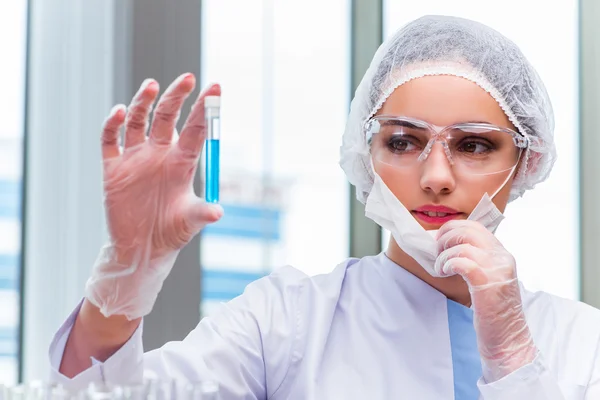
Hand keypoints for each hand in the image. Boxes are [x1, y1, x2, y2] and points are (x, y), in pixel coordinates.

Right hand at [85, 73, 222, 319]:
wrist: (143, 248)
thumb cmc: (172, 233)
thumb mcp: (189, 222)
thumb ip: (201, 213)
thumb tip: (217, 212)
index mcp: (182, 162)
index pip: (195, 128)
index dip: (205, 109)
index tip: (216, 87)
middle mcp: (160, 154)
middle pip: (167, 116)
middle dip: (176, 97)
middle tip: (188, 78)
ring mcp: (136, 158)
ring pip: (139, 120)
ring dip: (144, 102)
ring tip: (151, 85)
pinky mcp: (113, 168)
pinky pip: (110, 140)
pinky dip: (113, 125)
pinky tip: (120, 113)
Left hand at [435, 220, 537, 381]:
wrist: (509, 341)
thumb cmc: (493, 312)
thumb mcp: (487, 279)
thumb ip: (475, 260)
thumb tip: (446, 244)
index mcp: (502, 254)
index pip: (475, 227)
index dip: (453, 228)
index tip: (439, 240)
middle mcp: (502, 258)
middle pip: (468, 230)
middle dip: (446, 237)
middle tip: (437, 252)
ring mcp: (498, 270)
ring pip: (463, 244)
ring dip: (444, 254)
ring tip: (441, 268)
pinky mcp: (488, 284)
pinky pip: (463, 262)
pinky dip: (448, 263)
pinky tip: (445, 273)